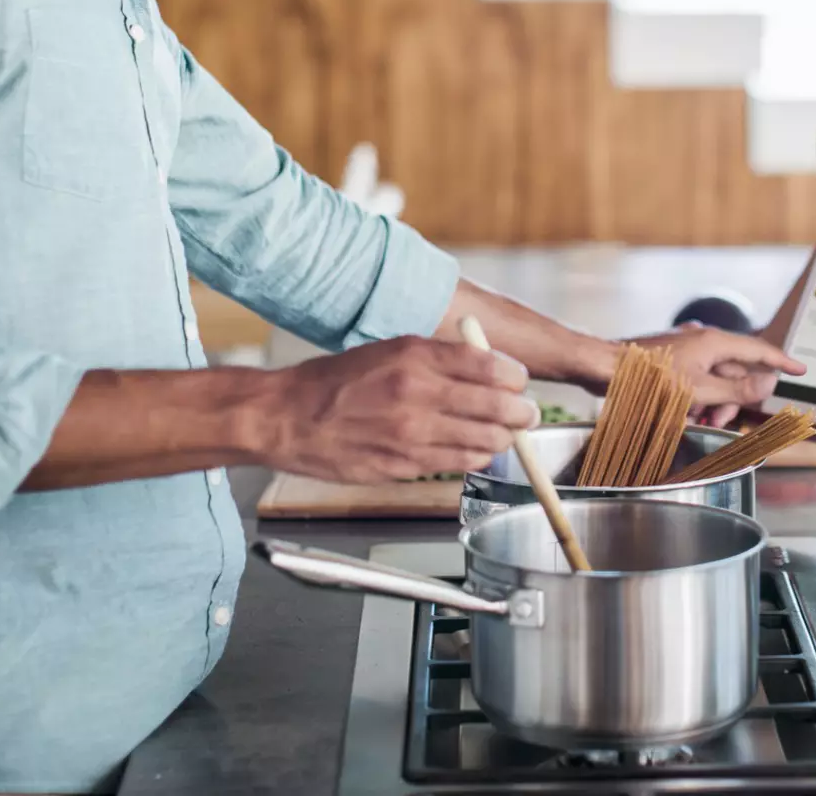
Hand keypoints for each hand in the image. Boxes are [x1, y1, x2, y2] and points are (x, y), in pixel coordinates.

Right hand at [253, 336, 536, 483]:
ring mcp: (412, 434)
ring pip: (485, 441)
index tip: (518, 381)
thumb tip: (488, 368)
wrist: (287, 418)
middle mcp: (418, 394)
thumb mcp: (390, 350)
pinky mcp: (403, 465)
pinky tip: (476, 450)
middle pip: (497, 407)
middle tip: (528, 413)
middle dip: (522, 412)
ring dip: (503, 438)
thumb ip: (439, 358)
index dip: (515, 377)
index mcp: (416, 357)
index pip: (491, 367)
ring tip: (506, 434)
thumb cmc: (337, 382)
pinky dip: (475, 457)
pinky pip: (457, 463)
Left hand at [630, 327, 805, 428]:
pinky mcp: (674, 361)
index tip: (800, 369)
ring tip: (696, 421)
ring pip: (715, 379)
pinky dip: (696, 398)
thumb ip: (736, 389)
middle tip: (720, 420)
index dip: (782, 361)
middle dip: (732, 399)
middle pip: (736, 372)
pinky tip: (683, 414)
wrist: (606, 367)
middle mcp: (704, 341)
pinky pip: (697, 380)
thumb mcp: (698, 389)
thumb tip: (768, 384)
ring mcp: (688, 350)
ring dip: (712, 403)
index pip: (759, 350)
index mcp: (715, 342)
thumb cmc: (649, 377)